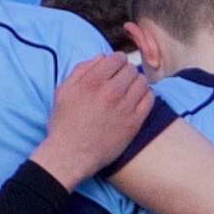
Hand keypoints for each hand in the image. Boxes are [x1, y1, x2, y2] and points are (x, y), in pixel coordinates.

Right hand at [32, 52, 159, 184]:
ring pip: (142, 82)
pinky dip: (145, 95)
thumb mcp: (63, 91)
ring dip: (136, 83)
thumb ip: (81, 69)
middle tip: (120, 82)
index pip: (117, 57)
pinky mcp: (134, 123)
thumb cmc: (64, 124)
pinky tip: (136, 101)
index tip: (115, 69)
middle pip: (131, 69)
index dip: (117, 61)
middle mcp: (110, 91)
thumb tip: (102, 57)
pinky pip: (149, 99)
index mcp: (92, 81)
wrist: (70, 156)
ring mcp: (124, 108)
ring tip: (129, 91)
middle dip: (126, 72)